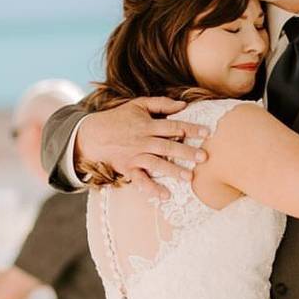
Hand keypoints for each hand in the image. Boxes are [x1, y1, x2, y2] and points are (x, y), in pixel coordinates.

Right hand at [75, 97, 212, 200]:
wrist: (92, 134)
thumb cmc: (118, 118)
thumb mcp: (138, 105)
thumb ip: (161, 103)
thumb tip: (183, 105)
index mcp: (147, 124)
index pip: (173, 126)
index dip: (190, 129)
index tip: (207, 132)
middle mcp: (142, 141)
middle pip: (168, 146)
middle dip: (186, 152)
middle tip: (204, 157)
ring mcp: (135, 156)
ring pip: (156, 164)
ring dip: (173, 171)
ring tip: (189, 177)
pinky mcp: (128, 168)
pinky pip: (140, 180)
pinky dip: (152, 188)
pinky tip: (165, 195)